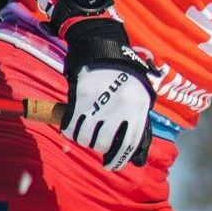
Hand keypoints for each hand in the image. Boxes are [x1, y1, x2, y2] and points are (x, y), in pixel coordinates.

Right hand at [60, 17, 153, 170]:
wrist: (102, 45)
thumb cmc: (125, 74)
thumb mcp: (140, 97)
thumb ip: (139, 126)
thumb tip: (137, 160)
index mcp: (137, 109)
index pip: (128, 145)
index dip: (118, 159)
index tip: (111, 165)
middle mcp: (119, 109)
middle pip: (103, 144)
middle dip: (98, 147)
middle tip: (96, 141)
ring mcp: (99, 105)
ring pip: (86, 138)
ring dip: (84, 139)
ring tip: (85, 132)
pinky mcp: (80, 99)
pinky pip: (71, 126)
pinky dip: (70, 130)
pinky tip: (72, 126)